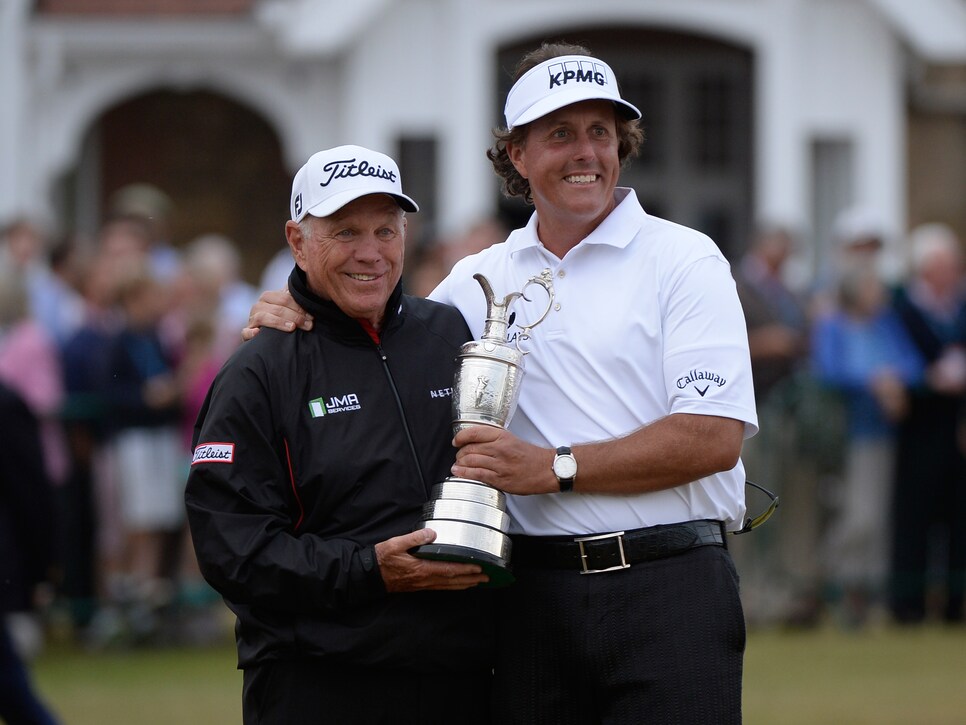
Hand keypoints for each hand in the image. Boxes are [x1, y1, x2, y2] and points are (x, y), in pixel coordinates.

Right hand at [242, 288, 312, 340]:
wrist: (266, 333)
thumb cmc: (282, 317)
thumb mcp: (288, 305)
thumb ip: (294, 296)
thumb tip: (308, 280)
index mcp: (268, 297)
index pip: (284, 298)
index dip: (299, 307)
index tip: (312, 316)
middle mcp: (258, 306)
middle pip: (277, 308)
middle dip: (295, 316)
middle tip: (308, 325)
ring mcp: (252, 319)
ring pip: (263, 317)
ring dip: (278, 322)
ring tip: (292, 328)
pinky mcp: (247, 333)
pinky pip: (245, 332)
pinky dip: (251, 332)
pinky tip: (258, 333)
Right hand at [374, 529, 488, 590]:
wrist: (370, 576)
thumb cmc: (382, 559)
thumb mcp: (396, 544)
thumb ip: (414, 538)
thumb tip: (431, 533)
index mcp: (421, 569)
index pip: (448, 569)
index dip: (465, 569)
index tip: (479, 567)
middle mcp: (425, 579)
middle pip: (453, 581)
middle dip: (471, 579)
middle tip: (488, 577)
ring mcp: (423, 584)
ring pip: (448, 586)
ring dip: (465, 584)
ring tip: (479, 582)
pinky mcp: (419, 586)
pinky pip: (441, 587)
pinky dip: (453, 586)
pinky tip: (459, 584)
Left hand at [451, 426, 556, 494]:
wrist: (546, 469)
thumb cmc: (530, 456)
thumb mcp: (512, 440)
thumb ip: (494, 440)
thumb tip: (474, 443)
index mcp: (502, 436)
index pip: (474, 432)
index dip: (460, 437)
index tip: (456, 441)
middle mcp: (500, 448)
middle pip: (470, 448)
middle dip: (459, 453)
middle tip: (458, 456)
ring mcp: (500, 465)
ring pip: (471, 461)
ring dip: (460, 464)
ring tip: (457, 465)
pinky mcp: (500, 479)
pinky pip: (477, 475)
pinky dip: (465, 474)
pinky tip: (459, 473)